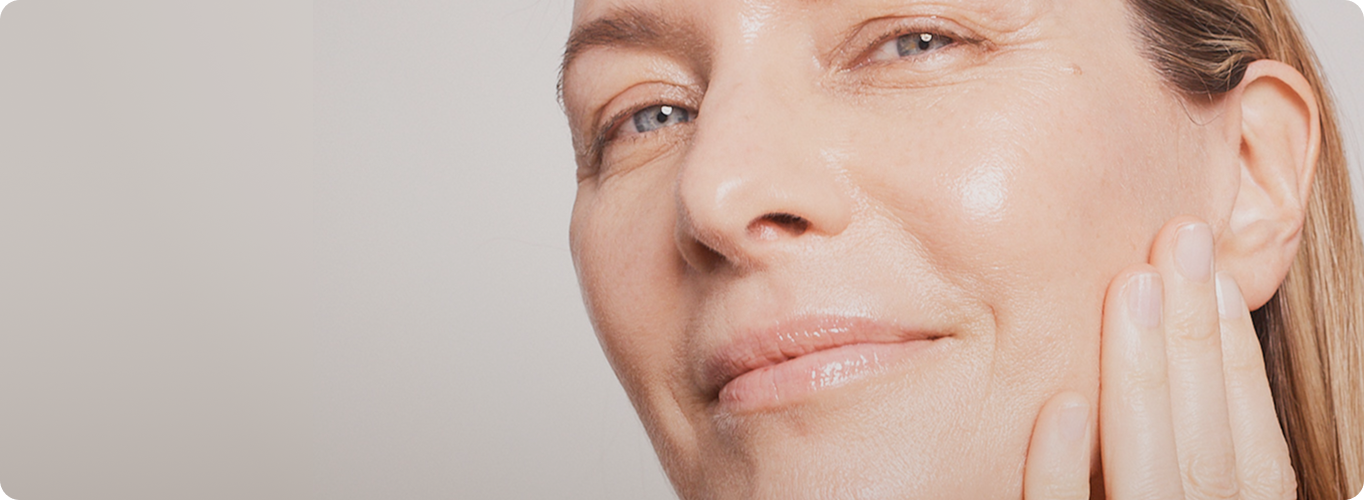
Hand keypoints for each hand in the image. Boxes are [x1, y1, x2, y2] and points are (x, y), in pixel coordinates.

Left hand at [1023, 216, 1297, 499]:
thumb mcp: (1156, 480)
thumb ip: (1167, 440)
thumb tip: (1154, 324)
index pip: (1254, 449)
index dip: (1238, 361)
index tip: (1216, 273)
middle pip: (1208, 449)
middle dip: (1196, 338)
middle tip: (1179, 238)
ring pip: (1152, 473)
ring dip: (1143, 376)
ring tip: (1132, 283)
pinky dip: (1066, 466)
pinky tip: (1064, 403)